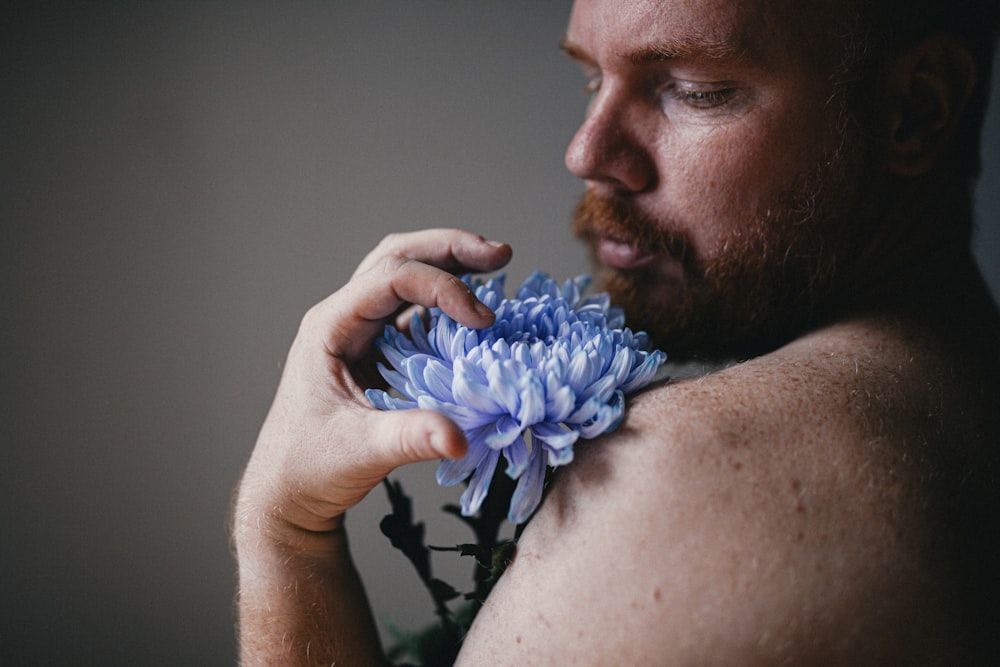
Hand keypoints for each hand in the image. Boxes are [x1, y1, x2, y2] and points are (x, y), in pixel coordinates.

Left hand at [236, 229, 511, 539]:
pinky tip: (477, 312)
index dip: (442, 288)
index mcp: (330, 327)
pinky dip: (448, 304)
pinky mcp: (377, 352)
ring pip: (406, 277)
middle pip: (397, 258)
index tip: (483, 319)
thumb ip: (409, 439)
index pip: (390, 279)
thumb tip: (458, 437)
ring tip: (496, 266)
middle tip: (501, 255)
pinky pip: (414, 312)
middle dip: (450, 250)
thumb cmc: (309, 468)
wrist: (288, 492)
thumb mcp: (360, 451)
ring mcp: (360, 333)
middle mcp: (344, 319)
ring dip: (451, 268)